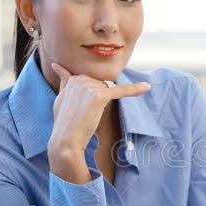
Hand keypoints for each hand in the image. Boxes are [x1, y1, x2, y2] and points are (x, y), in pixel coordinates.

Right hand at [47, 63, 149, 182]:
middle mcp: (80, 79)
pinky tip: (147, 87)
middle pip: (102, 85)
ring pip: (109, 90)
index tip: (91, 105)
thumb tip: (58, 66)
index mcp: (73, 79)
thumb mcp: (60, 98)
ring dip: (104, 103)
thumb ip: (64, 82)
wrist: (66, 139)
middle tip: (86, 115)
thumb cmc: (65, 123)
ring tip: (88, 115)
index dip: (93, 97)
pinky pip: (120, 90)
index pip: (92, 83)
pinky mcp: (100, 95)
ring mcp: (89, 86)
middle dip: (99, 100)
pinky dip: (135, 89)